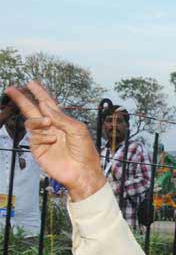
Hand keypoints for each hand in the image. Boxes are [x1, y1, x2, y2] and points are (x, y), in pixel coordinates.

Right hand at [4, 82, 106, 200]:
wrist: (82, 171)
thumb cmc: (85, 151)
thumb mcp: (78, 130)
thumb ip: (61, 117)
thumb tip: (44, 105)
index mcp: (62, 121)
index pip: (48, 104)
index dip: (40, 93)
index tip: (31, 83)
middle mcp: (50, 127)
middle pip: (32, 110)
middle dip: (22, 99)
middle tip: (11, 89)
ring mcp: (43, 138)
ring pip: (31, 122)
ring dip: (38, 120)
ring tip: (48, 123)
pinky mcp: (38, 149)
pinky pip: (34, 137)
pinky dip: (43, 136)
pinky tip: (53, 140)